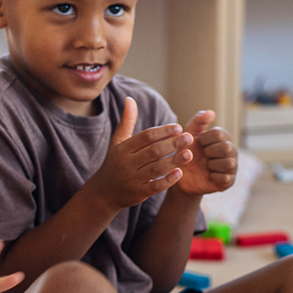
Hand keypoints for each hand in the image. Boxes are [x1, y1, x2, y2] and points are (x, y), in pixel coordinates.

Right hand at [85, 97, 193, 212]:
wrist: (103, 192)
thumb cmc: (115, 162)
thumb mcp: (118, 142)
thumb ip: (127, 121)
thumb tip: (130, 99)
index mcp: (123, 149)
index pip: (146, 137)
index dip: (163, 131)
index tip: (178, 127)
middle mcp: (126, 163)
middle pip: (153, 151)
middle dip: (173, 144)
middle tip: (189, 137)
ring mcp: (132, 179)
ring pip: (156, 169)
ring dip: (174, 161)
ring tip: (189, 154)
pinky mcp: (138, 193)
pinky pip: (155, 186)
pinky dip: (168, 180)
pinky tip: (180, 172)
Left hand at [175, 110, 236, 194]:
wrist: (180, 175)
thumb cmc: (185, 152)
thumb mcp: (188, 135)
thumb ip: (198, 122)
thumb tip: (211, 112)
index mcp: (223, 137)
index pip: (219, 134)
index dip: (204, 140)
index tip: (197, 144)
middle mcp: (231, 150)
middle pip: (226, 148)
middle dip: (209, 152)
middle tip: (202, 156)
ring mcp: (232, 166)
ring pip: (229, 163)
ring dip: (212, 165)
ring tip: (205, 166)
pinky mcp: (229, 181)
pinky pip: (225, 178)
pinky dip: (213, 177)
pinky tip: (207, 175)